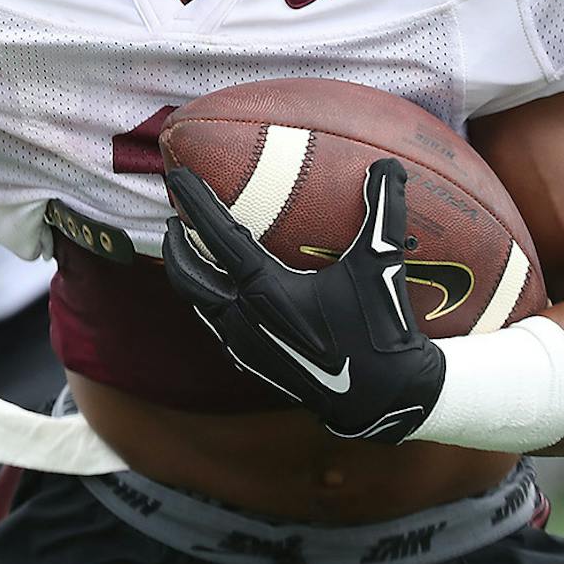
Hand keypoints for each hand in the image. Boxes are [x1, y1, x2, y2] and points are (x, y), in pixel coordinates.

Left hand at [160, 159, 444, 441]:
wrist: (385, 398)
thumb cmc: (381, 329)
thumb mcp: (381, 265)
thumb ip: (384, 211)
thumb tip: (391, 164)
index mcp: (266, 288)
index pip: (217, 235)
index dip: (194, 202)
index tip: (174, 176)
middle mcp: (245, 315)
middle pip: (190, 273)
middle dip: (175, 244)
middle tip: (173, 218)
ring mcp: (245, 343)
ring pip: (199, 303)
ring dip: (188, 274)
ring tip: (188, 252)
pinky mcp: (252, 362)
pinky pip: (215, 326)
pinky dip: (207, 303)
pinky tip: (217, 296)